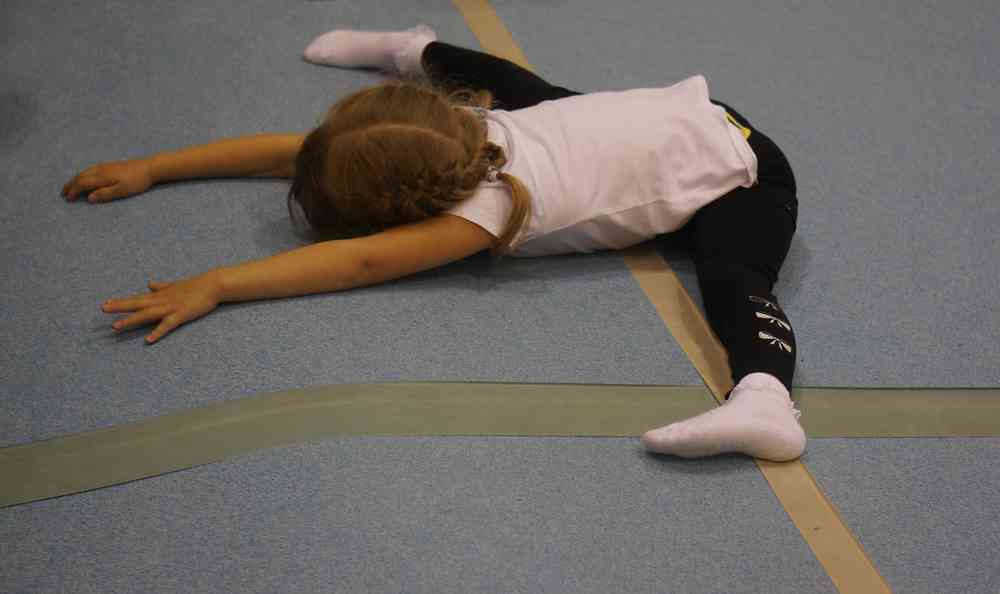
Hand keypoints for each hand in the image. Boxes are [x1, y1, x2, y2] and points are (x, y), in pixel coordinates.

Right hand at [62, 158, 154, 202]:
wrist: (149, 167)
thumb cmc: (137, 182)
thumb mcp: (122, 191)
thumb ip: (105, 194)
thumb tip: (89, 198)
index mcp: (102, 176)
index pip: (82, 183)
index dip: (74, 191)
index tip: (68, 199)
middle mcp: (100, 169)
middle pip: (80, 176)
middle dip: (71, 185)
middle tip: (63, 193)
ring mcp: (105, 166)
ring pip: (85, 172)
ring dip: (75, 179)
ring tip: (70, 186)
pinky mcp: (110, 165)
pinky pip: (90, 170)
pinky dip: (83, 175)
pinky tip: (85, 178)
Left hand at [102, 273, 223, 343]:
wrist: (212, 285)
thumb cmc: (195, 286)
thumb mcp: (175, 285)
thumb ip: (161, 286)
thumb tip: (149, 284)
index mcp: (159, 295)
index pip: (137, 298)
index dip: (121, 301)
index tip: (106, 303)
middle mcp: (161, 300)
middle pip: (137, 304)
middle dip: (119, 307)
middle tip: (103, 309)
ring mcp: (170, 308)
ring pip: (147, 315)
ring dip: (131, 320)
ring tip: (116, 326)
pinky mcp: (181, 315)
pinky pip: (167, 325)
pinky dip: (157, 332)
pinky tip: (148, 340)